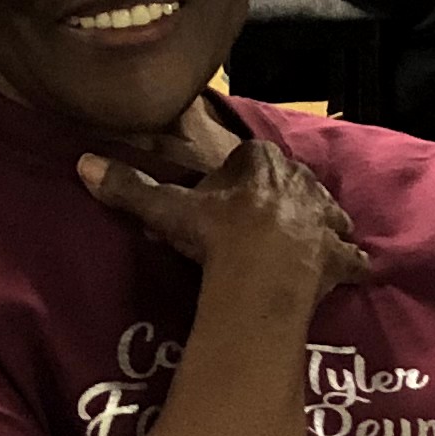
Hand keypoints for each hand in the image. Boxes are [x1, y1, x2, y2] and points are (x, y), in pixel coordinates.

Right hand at [78, 136, 370, 304]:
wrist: (261, 277)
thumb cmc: (217, 235)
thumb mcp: (167, 209)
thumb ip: (129, 186)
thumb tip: (83, 162)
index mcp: (261, 162)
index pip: (247, 159)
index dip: (232, 179)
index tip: (218, 202)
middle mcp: (300, 182)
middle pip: (288, 184)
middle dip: (275, 199)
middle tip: (252, 225)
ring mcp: (325, 219)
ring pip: (324, 213)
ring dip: (314, 225)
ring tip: (295, 245)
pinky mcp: (340, 255)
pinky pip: (351, 256)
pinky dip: (347, 263)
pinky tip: (342, 271)